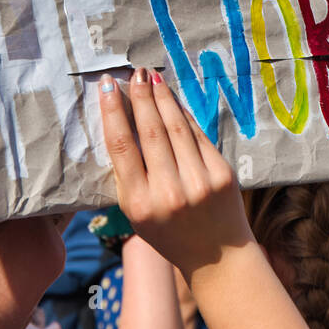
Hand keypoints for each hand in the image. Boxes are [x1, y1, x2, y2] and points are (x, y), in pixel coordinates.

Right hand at [98, 67, 251, 277]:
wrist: (217, 255)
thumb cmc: (168, 231)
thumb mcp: (136, 212)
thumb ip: (128, 174)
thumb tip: (120, 121)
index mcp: (139, 204)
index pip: (122, 147)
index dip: (112, 111)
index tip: (107, 86)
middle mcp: (169, 193)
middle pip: (150, 131)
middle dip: (140, 97)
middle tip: (134, 73)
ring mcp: (198, 182)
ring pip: (176, 128)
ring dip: (163, 98)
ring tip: (152, 79)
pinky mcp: (221, 174)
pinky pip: (198, 135)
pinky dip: (184, 115)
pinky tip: (174, 101)